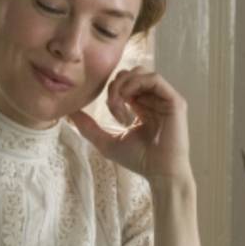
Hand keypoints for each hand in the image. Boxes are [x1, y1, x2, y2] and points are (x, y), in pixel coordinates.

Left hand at [68, 66, 191, 180]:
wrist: (159, 173)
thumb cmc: (138, 160)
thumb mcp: (107, 142)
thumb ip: (89, 127)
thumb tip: (69, 113)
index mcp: (142, 106)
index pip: (125, 83)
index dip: (112, 89)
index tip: (109, 108)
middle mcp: (154, 99)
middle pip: (131, 74)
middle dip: (116, 84)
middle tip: (111, 103)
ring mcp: (165, 98)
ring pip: (141, 72)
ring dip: (124, 83)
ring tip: (119, 102)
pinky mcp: (174, 100)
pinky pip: (154, 78)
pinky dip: (137, 83)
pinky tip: (129, 98)